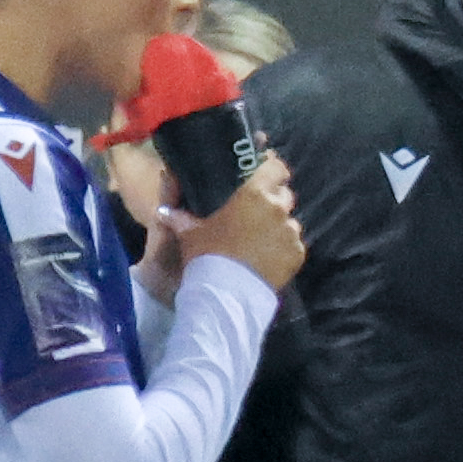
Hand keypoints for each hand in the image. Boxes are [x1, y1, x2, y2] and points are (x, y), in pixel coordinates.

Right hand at [151, 165, 303, 295]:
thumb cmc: (207, 253)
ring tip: (262, 241)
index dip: (273, 170)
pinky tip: (269, 259)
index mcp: (254, 194)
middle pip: (284, 196)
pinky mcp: (298, 255)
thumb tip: (164, 212)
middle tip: (258, 213)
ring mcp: (290, 233)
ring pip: (290, 223)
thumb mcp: (190, 233)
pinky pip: (294, 246)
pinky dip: (284, 250)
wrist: (226, 292)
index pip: (276, 168)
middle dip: (275, 201)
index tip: (267, 174)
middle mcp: (277, 209)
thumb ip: (180, 218)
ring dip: (279, 227)